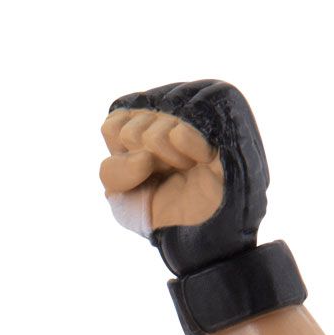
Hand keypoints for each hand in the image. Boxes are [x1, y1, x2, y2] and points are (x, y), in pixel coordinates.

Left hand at [99, 82, 269, 271]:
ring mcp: (194, 107)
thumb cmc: (171, 207)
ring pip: (154, 132)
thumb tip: (143, 156)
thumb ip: (113, 173)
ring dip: (169, 161)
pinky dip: (187, 151)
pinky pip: (181, 131)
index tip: (145, 173)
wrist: (210, 227)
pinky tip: (203, 158)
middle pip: (131, 129)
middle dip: (148, 163)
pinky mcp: (220, 112)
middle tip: (172, 170)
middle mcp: (168, 107)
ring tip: (189, 164)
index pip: (114, 124)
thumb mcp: (126, 199)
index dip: (124, 158)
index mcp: (141, 120)